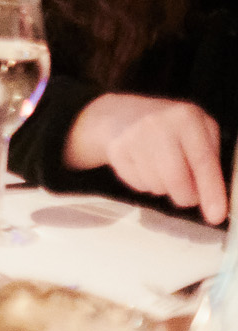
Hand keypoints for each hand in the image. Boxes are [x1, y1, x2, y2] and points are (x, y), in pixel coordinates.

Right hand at [64, 93, 227, 223]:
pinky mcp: (115, 150)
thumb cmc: (170, 127)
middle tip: (187, 195)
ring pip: (156, 185)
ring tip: (162, 171)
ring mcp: (134, 136)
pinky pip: (137, 184)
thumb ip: (210, 156)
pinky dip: (146, 184)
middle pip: (176, 179)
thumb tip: (213, 196)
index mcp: (187, 117)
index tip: (215, 216)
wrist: (122, 114)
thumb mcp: (198, 128)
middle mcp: (159, 124)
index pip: (203, 161)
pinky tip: (144, 167)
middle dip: (185, 196)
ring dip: (164, 188)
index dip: (211, 191)